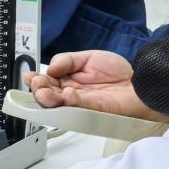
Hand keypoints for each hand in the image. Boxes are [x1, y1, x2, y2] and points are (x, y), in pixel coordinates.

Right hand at [25, 49, 157, 120]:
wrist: (139, 82)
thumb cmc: (116, 72)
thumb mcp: (88, 58)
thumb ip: (67, 60)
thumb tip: (50, 67)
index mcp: (67, 81)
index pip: (46, 83)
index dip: (35, 81)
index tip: (29, 76)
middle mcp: (69, 94)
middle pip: (47, 96)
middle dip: (38, 90)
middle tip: (38, 84)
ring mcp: (79, 104)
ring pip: (57, 105)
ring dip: (48, 99)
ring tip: (44, 92)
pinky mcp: (91, 110)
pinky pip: (77, 107)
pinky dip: (71, 100)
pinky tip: (68, 94)